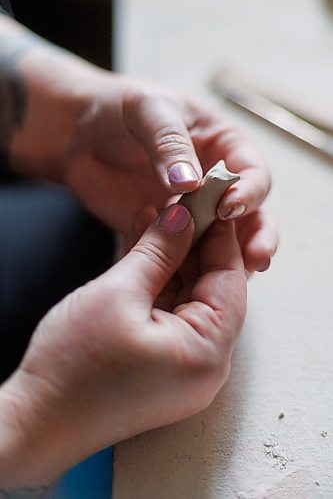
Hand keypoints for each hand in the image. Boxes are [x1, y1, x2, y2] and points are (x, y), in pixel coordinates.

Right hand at [0, 204, 245, 487]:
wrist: (37, 421)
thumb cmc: (72, 368)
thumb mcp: (118, 294)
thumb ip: (158, 251)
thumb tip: (183, 218)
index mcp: (207, 353)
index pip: (229, 279)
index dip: (219, 234)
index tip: (210, 199)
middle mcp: (206, 365)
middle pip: (212, 288)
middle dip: (194, 244)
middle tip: (180, 206)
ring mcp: (185, 368)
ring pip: (190, 298)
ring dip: (175, 260)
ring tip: (160, 219)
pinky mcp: (165, 365)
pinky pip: (172, 315)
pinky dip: (162, 284)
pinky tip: (149, 251)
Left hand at [61, 73, 276, 270]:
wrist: (77, 135)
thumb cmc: (117, 110)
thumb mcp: (147, 110)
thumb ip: (169, 143)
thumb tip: (191, 183)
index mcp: (221, 145)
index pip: (251, 172)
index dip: (249, 191)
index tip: (230, 207)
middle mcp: (214, 182)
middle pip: (250, 213)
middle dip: (257, 236)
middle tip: (255, 257)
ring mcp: (192, 211)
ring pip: (223, 240)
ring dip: (230, 260)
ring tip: (232, 278)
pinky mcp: (168, 233)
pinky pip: (185, 254)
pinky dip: (190, 268)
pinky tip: (184, 279)